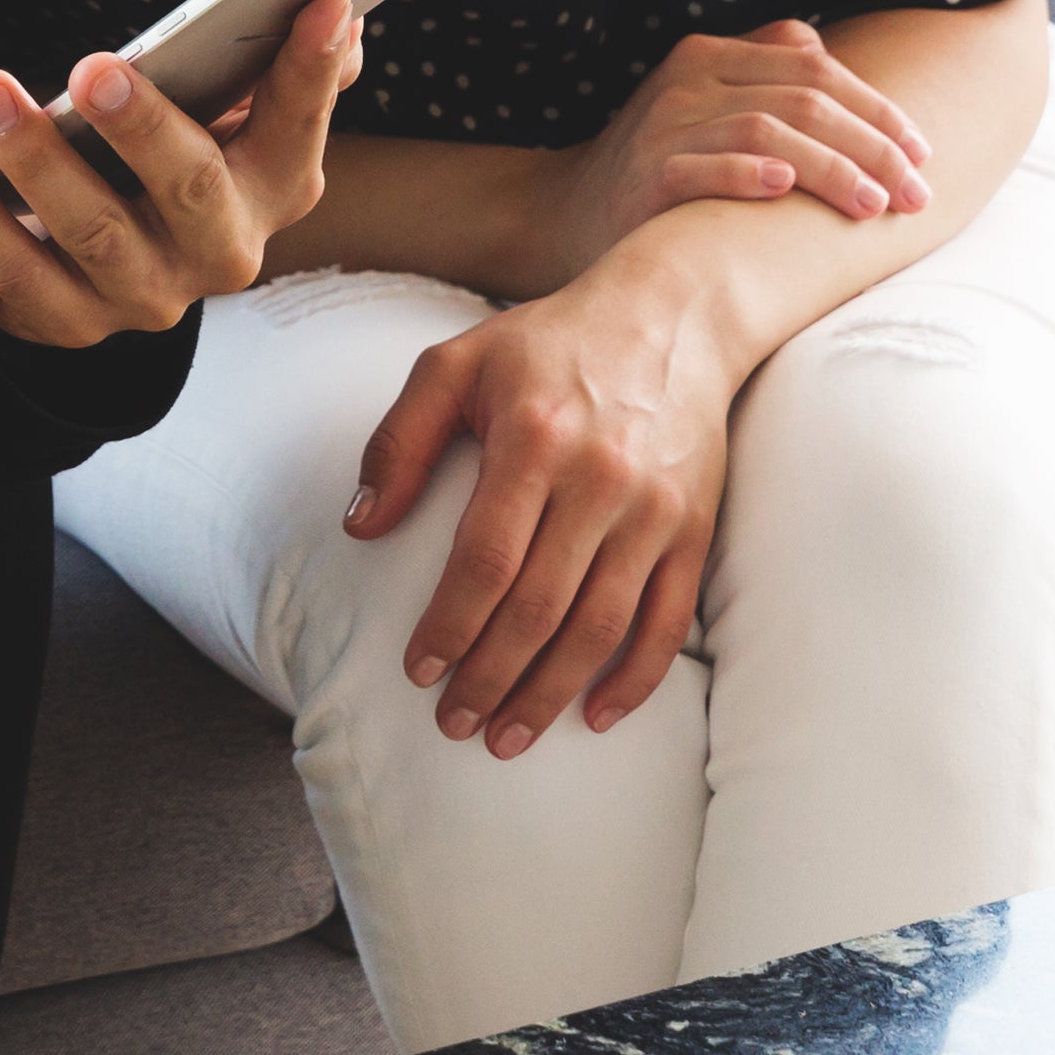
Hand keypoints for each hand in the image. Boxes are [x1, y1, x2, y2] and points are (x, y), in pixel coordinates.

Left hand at [0, 0, 355, 349]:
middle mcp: (221, 252)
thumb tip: (335, 12)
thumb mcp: (240, 114)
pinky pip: (9, 274)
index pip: (300, 122)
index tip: (316, 3)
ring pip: (88, 232)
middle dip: (141, 125)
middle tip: (93, 68)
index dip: (311, 68)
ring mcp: (142, 296)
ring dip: (32, 160)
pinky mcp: (64, 321)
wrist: (110, 264)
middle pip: (187, 185)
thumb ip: (289, 66)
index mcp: (277, 186)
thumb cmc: (178, 153)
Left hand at [345, 254, 740, 754]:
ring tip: (507, 737)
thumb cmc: (547, 343)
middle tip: (454, 724)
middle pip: (540, 607)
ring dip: (552, 693)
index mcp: (534, 439)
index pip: (485, 559)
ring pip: (601, 627)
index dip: (449, 625)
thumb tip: (358, 525)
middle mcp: (601, 480)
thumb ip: (399, 440)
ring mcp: (656, 511)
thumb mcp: (455, 364)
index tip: (418, 671)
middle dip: (492, 678)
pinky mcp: (695, 528)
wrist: (673, 317)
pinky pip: (668, 622)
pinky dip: (637, 679)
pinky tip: (597, 714)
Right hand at [510, 21, 929, 294]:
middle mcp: (686, 81)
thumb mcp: (708, 108)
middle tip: (915, 195)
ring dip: (831, 168)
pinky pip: (703, 168)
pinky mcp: (643, 176)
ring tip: (872, 207)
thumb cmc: (660, 166)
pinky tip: (785, 191)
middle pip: (802, 100)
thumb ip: (762, 72)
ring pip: (766, 131)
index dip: (877, 109)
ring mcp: (662, 126)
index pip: (815, 69)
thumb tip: (824, 49)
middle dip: (872, 147)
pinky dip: (749, 175)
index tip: (922, 155)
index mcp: (711, 57)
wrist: (566, 217)